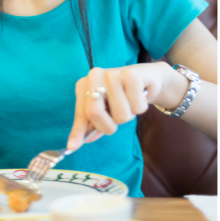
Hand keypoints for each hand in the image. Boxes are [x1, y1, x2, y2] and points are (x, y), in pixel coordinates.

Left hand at [67, 62, 182, 150]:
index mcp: (84, 85)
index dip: (78, 131)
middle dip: (108, 125)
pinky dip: (141, 107)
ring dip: (129, 115)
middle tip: (116, 119)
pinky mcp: (132, 74)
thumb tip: (75, 144)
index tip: (72, 147)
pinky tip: (140, 96)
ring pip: (120, 115)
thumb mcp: (105, 111)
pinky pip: (137, 107)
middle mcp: (94, 76)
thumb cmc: (122, 97)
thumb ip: (92, 125)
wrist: (147, 78)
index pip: (81, 113)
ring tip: (129, 102)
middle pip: (94, 113)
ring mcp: (113, 73)